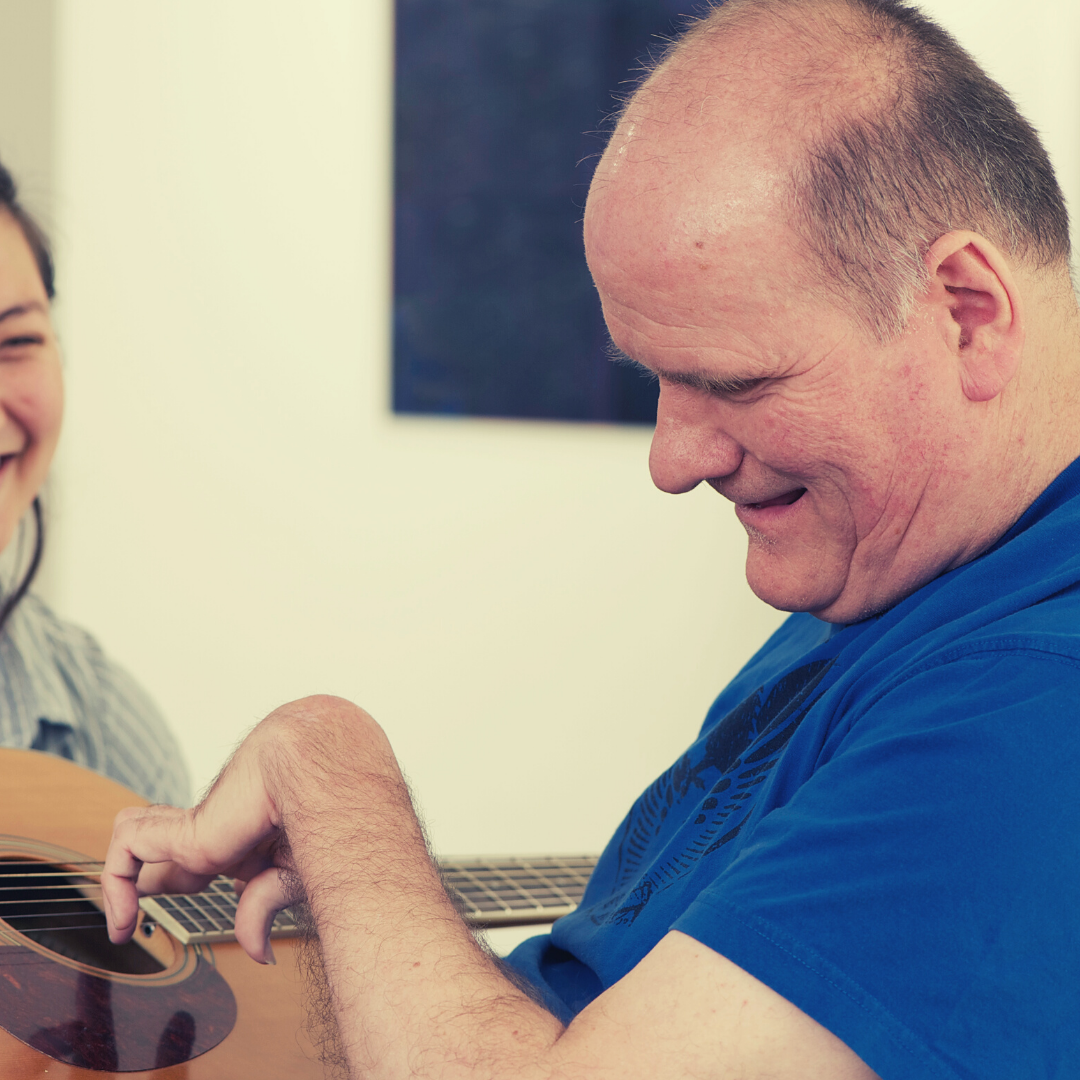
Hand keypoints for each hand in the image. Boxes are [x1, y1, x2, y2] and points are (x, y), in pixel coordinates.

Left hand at [101, 707, 307, 963]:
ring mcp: (201, 827)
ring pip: (140, 834)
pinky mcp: (185, 832)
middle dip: (148, 879)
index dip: (182, 884)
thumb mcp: (292, 876)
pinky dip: (117, 884)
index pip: (201, 858)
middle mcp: (221, 830)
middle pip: (165, 848)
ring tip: (122, 922)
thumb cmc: (325, 816)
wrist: (321, 774)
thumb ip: (263, 907)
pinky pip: (129, 848)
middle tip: (126, 922)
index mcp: (247, 840)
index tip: (187, 922)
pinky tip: (128, 922)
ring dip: (125, 875)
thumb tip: (257, 954)